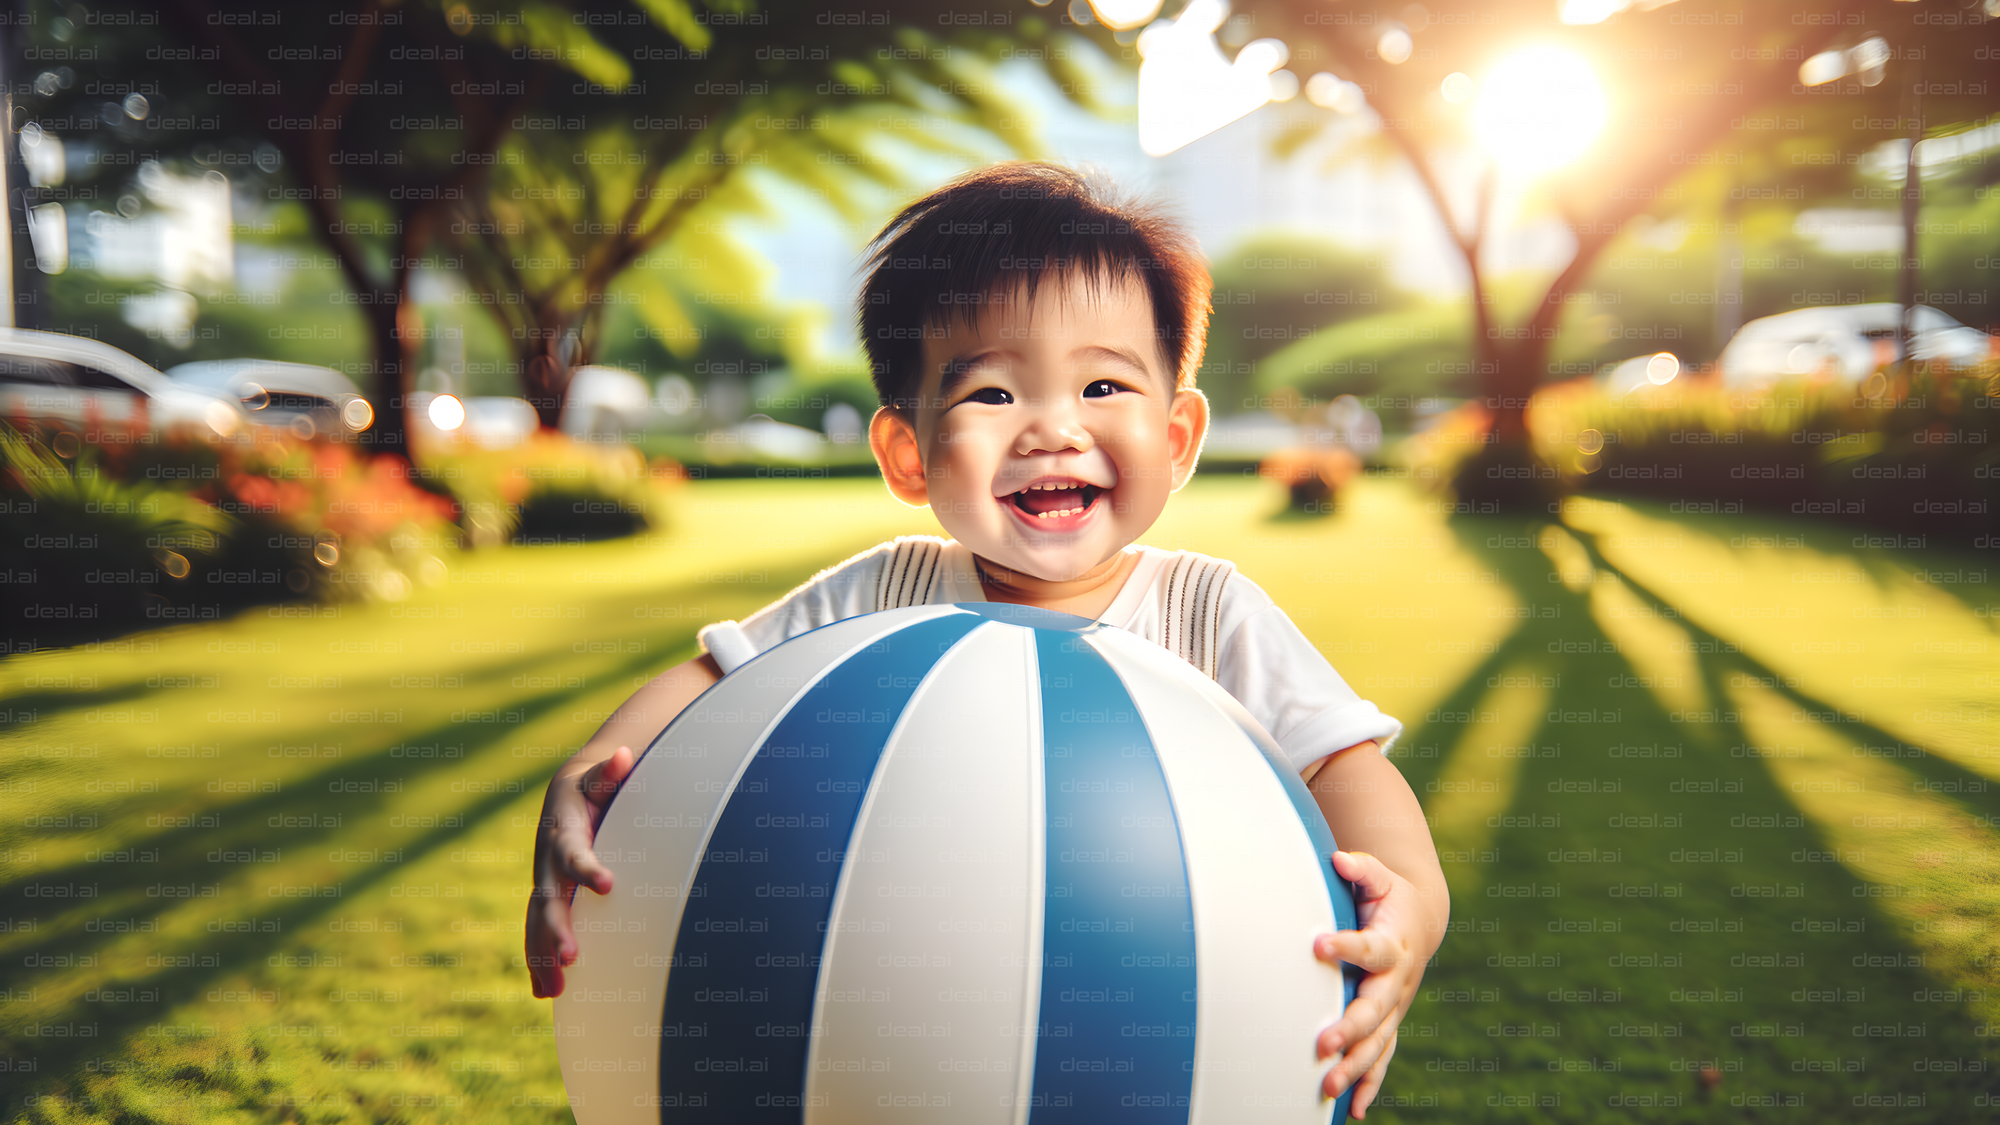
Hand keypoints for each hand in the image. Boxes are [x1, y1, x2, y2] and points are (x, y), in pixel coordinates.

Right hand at [525, 745, 634, 998]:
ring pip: (537, 924)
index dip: (589, 869)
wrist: (563, 799)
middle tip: (571, 958)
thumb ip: (611, 772)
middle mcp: (548, 864)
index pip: (575, 854)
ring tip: (554, 990)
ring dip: (543, 957)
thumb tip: (622, 755)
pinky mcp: (546, 902)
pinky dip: (538, 962)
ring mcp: (544, 885)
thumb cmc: (593, 788)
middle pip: (549, 900)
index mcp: (565, 833)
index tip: (609, 884)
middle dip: (557, 929)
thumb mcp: (601, 778)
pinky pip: (537, 934)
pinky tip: (545, 993)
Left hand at [1313, 849, 1427, 1116]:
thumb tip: (1338, 859)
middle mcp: (1394, 982)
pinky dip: (1369, 1083)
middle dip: (1349, 1028)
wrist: (1420, 922)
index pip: (1369, 948)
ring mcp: (1393, 1007)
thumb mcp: (1379, 877)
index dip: (1345, 946)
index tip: (1317, 944)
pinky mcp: (1389, 1022)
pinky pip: (1381, 1057)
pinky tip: (1353, 1109)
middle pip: (1374, 1010)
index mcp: (1391, 944)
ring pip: (1376, 1043)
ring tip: (1326, 1086)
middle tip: (1322, 1042)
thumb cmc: (1389, 898)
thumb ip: (1360, 869)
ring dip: (1354, 1066)